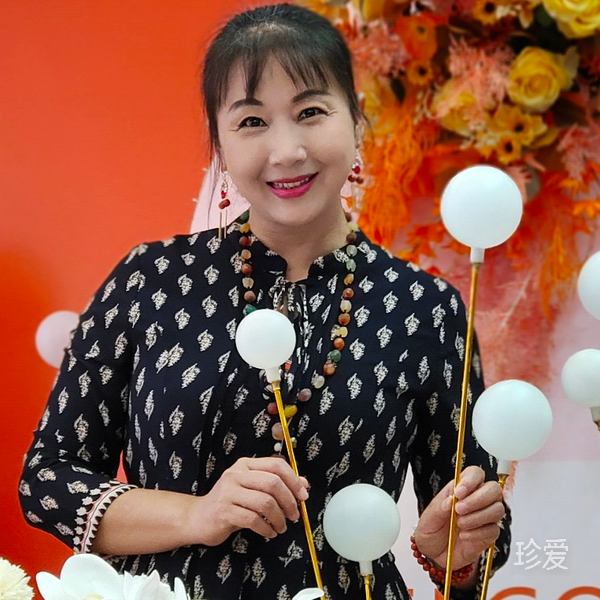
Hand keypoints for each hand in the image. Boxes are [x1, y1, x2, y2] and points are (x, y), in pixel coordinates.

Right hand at [193, 457, 309, 545]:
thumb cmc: (229, 502)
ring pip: (265, 502)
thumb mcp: (252, 488)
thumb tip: (303, 484)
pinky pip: (253, 519)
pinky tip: (269, 532)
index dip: (294, 480)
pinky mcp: (224, 511)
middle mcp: (236, 474)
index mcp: (245, 465)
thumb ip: (275, 483)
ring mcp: (228, 492)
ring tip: (281, 526)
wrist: (198, 517)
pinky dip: (266, 528)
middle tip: (294, 514)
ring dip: (279, 518)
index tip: (303, 494)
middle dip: (289, 501)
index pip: (276, 465)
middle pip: (273, 483)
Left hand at [413, 466, 504, 570]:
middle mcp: (476, 500)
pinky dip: (478, 533)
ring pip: (498, 509)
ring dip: (478, 517)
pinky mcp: (489, 535)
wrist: (434, 555)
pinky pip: (494, 530)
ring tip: (460, 524)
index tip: (459, 493)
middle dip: (478, 499)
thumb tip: (451, 499)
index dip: (471, 480)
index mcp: (460, 490)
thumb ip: (439, 507)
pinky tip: (464, 536)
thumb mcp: (428, 518)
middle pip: (493, 489)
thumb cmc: (431, 531)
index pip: (475, 474)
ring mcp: (484, 517)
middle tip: (459, 510)